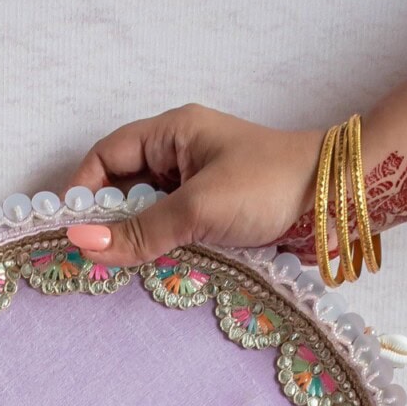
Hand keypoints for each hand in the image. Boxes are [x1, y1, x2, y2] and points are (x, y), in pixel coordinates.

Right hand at [65, 104, 321, 265]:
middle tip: (92, 257)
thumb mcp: (198, 208)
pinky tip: (152, 272)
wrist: (336, 205)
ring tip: (120, 268)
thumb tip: (81, 245)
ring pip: (146, 216)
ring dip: (134, 241)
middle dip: (106, 221)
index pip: (106, 156)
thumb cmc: (270, 187)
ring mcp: (197, 189)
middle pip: (122, 188)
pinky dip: (159, 252)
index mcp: (173, 133)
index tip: (70, 229)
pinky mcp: (213, 219)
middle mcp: (180, 157)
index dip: (82, 190)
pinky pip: (171, 234)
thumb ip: (140, 231)